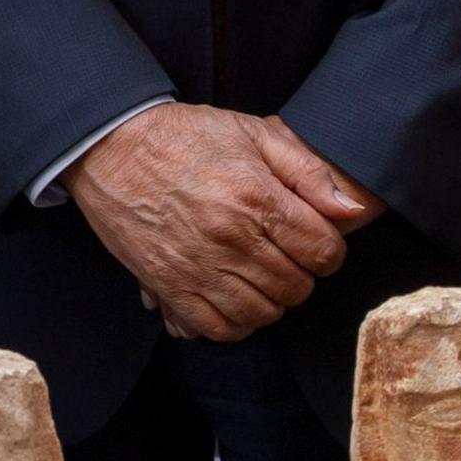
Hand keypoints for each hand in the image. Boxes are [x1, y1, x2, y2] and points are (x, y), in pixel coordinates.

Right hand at [69, 100, 361, 342]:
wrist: (110, 146)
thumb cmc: (183, 136)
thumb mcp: (251, 133)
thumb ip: (306, 171)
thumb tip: (350, 210)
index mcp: (257, 198)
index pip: (323, 252)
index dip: (326, 249)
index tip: (311, 240)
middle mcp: (232, 238)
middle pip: (296, 286)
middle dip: (299, 274)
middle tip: (281, 256)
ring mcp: (199, 266)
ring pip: (262, 313)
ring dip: (269, 300)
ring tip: (258, 277)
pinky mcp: (169, 285)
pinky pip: (218, 327)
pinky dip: (234, 323)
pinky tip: (232, 299)